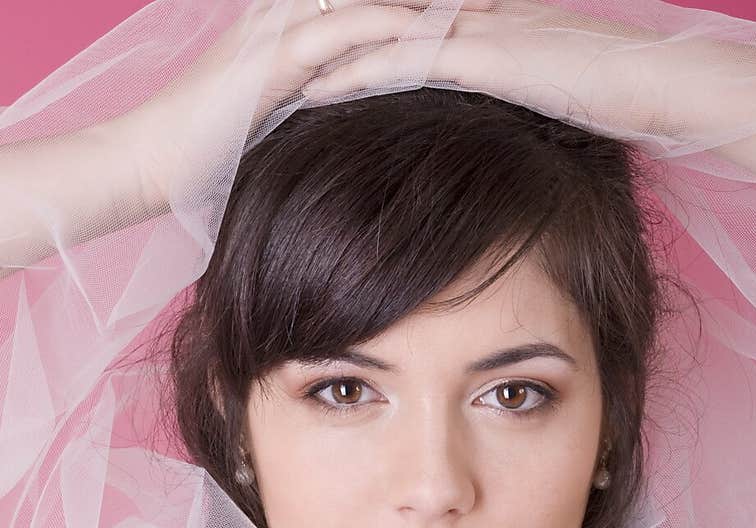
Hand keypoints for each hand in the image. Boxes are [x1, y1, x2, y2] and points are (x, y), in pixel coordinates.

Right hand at [128, 0, 579, 209]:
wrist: (148, 160)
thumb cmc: (210, 151)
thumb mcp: (279, 119)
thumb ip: (320, 105)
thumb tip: (362, 127)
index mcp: (295, 22)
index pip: (373, 1)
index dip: (424, 2)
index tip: (480, 5)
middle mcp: (291, 12)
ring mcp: (281, 26)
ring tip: (482, 2)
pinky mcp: (274, 56)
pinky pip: (343, 29)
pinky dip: (390, 27)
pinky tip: (430, 30)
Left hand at [299, 1, 663, 133]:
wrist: (664, 80)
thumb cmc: (624, 88)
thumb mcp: (559, 82)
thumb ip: (520, 84)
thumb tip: (501, 109)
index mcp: (492, 16)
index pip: (412, 17)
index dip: (362, 29)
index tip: (316, 48)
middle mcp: (478, 11)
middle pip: (389, 13)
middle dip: (331, 28)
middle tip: (275, 48)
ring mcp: (482, 28)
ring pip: (389, 29)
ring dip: (332, 49)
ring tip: (278, 69)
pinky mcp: (490, 55)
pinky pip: (412, 58)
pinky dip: (365, 70)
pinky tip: (325, 86)